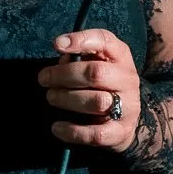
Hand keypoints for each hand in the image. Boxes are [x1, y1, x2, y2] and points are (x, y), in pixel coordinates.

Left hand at [38, 28, 140, 150]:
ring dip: (67, 99)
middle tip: (43, 79)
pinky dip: (73, 131)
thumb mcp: (95, 63)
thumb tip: (61, 61)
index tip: (57, 45)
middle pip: (95, 73)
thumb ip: (77, 58)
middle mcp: (128, 79)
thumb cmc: (103, 84)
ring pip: (97, 102)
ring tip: (51, 97)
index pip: (105, 40)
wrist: (128, 118)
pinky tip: (57, 127)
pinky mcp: (121, 132)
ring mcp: (128, 107)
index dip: (81, 40)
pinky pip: (96, 134)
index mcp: (120, 57)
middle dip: (64, 75)